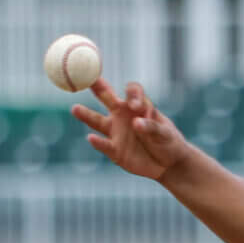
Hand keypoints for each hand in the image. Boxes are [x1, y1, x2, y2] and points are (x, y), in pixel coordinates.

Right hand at [72, 80, 191, 181]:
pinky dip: (98, 143)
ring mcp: (116, 132)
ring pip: (97, 121)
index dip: (131, 94)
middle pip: (107, 97)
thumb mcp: (165, 134)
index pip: (131, 91)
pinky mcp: (115, 150)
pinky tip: (91, 138)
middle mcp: (123, 115)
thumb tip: (136, 122)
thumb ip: (152, 127)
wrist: (168, 164)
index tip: (134, 104)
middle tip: (84, 78)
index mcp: (138, 106)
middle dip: (97, 87)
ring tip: (74, 108)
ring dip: (86, 115)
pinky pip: (104, 145)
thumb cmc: (168, 142)